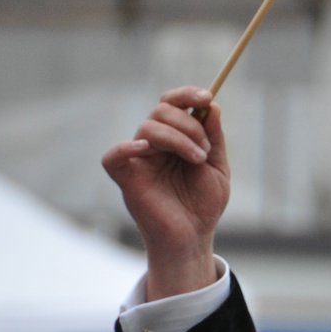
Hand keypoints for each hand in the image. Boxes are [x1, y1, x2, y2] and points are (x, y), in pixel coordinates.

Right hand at [102, 86, 229, 299]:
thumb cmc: (203, 205)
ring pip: (148, 128)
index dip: (187, 94)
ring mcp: (139, 159)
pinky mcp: (126, 177)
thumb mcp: (217, 168)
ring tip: (197, 159)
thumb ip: (214, 138)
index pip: (172, 104)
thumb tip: (212, 105)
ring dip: (178, 138)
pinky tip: (147, 149)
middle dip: (189, 124)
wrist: (194, 237)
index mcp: (174, 137)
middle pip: (161, 111)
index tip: (207, 97)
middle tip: (204, 149)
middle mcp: (154, 144)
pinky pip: (113, 155)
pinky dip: (126, 147)